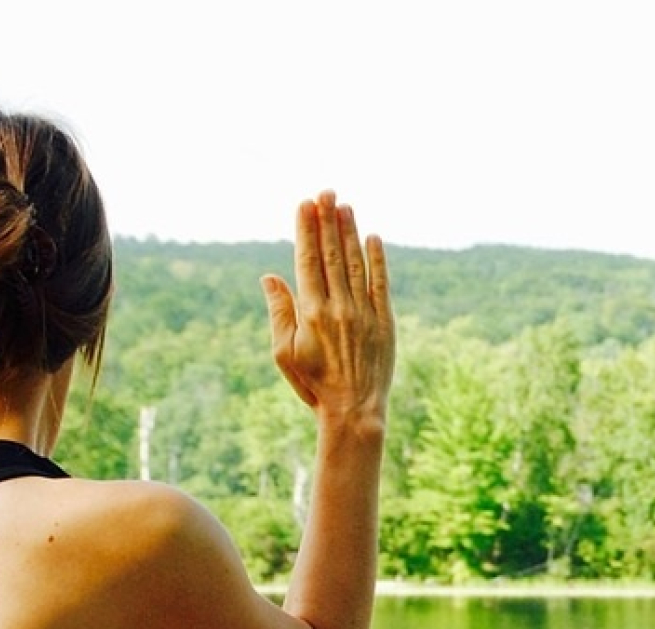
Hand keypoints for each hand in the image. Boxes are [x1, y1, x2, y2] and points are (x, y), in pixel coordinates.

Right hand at [260, 191, 394, 426]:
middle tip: (325, 191)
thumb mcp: (284, 353)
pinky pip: (381, 283)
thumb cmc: (313, 384)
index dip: (306, 231)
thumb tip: (269, 277)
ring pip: (356, 263)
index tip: (304, 205)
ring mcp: (364, 312)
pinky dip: (377, 259)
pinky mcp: (385, 321)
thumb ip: (278, 312)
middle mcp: (338, 307)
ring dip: (350, 232)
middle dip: (327, 220)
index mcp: (310, 313)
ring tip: (345, 206)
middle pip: (332, 254)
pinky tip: (373, 237)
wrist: (353, 411)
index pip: (307, 261)